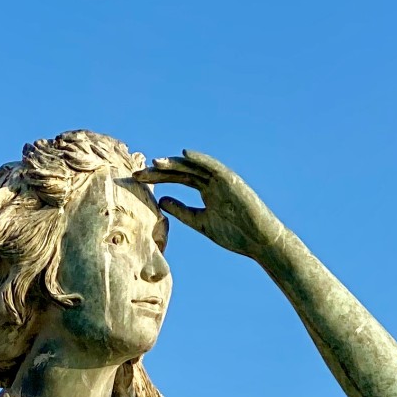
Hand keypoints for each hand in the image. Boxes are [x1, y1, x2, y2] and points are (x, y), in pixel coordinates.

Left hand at [135, 151, 285, 260]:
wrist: (259, 241)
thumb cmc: (235, 234)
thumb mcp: (201, 223)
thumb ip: (182, 211)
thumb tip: (161, 201)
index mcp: (207, 191)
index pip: (178, 180)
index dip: (158, 179)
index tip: (138, 180)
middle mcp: (213, 182)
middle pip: (182, 172)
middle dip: (160, 171)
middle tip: (137, 172)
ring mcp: (222, 180)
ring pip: (194, 167)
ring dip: (175, 164)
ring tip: (155, 163)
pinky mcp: (231, 180)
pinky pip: (213, 167)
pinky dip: (199, 160)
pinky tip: (183, 155)